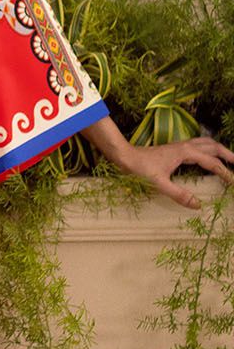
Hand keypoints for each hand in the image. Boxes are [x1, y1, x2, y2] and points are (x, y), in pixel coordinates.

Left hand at [104, 134, 233, 208]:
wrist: (124, 156)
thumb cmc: (139, 169)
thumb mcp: (159, 185)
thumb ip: (179, 195)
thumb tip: (198, 205)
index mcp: (185, 152)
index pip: (212, 162)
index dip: (224, 173)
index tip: (232, 183)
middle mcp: (185, 146)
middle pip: (213, 146)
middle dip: (228, 154)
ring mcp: (180, 145)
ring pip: (206, 143)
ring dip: (219, 150)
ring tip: (229, 159)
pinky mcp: (175, 148)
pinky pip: (198, 146)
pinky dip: (208, 150)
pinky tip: (208, 158)